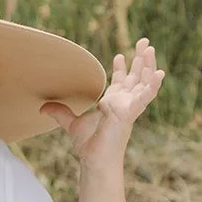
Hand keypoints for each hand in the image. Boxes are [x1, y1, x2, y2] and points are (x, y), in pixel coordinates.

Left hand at [43, 38, 164, 165]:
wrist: (94, 160)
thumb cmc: (88, 145)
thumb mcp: (71, 123)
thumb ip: (60, 113)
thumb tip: (42, 107)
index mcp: (113, 103)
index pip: (120, 82)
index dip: (121, 68)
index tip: (120, 55)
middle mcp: (123, 103)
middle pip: (135, 77)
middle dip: (140, 59)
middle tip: (144, 41)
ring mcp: (129, 107)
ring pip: (143, 82)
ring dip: (148, 65)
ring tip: (149, 48)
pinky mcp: (130, 113)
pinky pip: (145, 97)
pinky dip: (152, 85)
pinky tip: (159, 73)